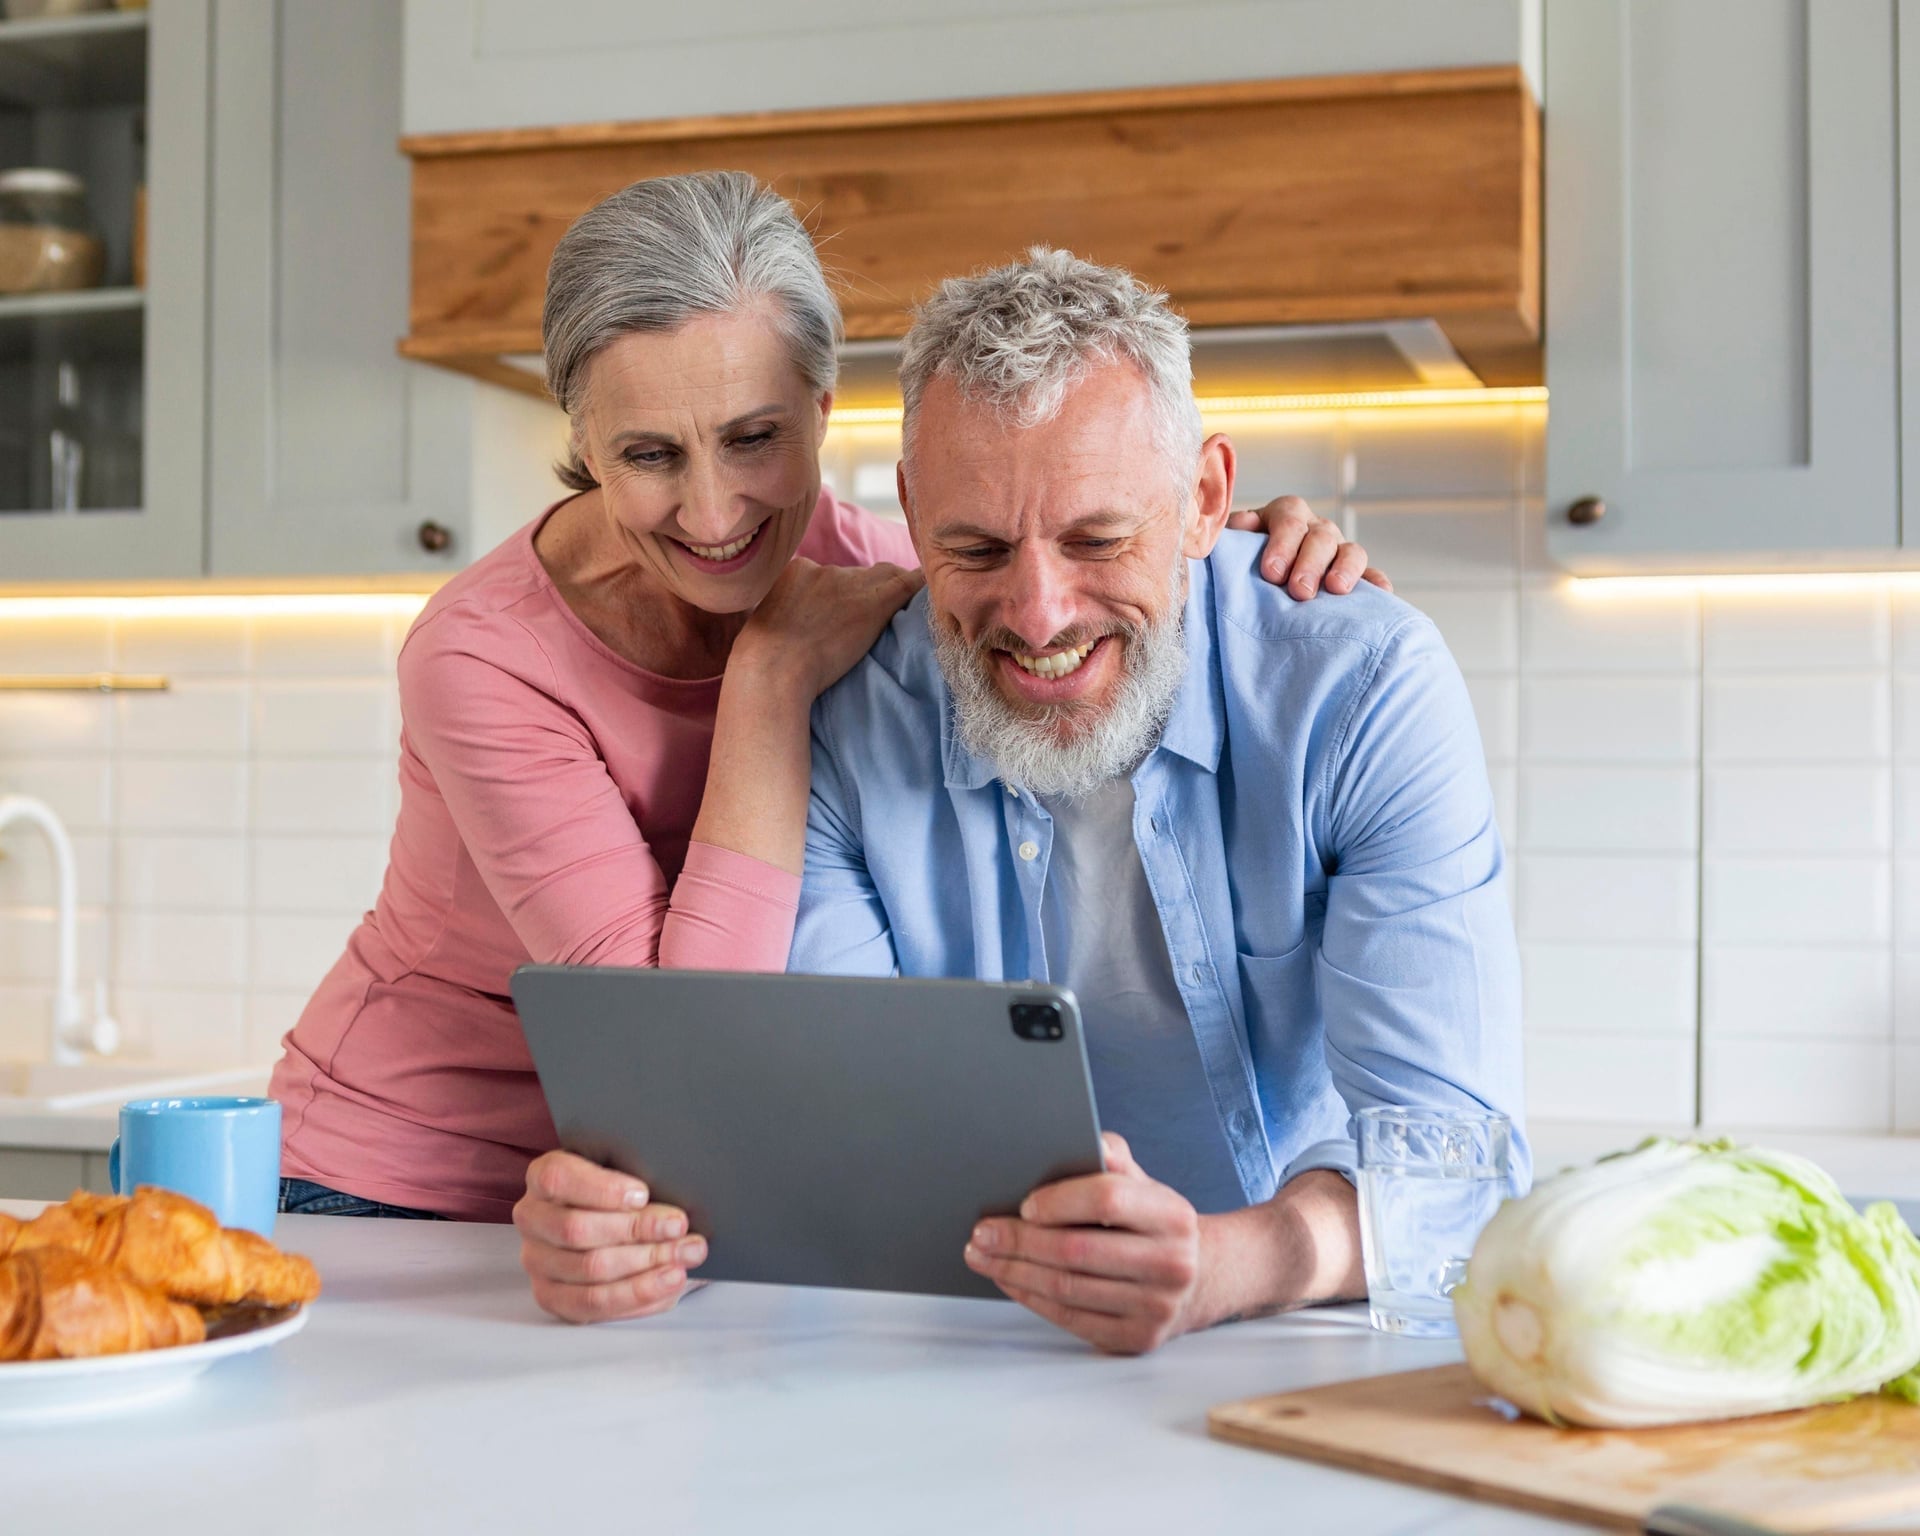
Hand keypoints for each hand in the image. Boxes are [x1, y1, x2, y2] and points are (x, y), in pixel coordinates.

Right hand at [514, 1150, 707, 1323]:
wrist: (617, 1220)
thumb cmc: (622, 1190)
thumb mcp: (628, 1168)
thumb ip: (638, 1172)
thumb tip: (672, 1191)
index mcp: (544, 1177)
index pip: (559, 1179)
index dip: (602, 1189)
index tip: (643, 1194)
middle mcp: (533, 1219)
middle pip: (576, 1229)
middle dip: (636, 1229)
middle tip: (678, 1226)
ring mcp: (538, 1261)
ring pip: (589, 1269)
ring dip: (646, 1263)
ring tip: (686, 1253)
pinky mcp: (553, 1296)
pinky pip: (594, 1303)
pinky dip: (638, 1293)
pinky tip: (669, 1280)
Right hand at [732, 557, 923, 698]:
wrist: (773, 669)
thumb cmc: (766, 662)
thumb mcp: (772, 623)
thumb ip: (793, 609)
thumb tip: (808, 620)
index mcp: (798, 570)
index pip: (835, 574)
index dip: (848, 592)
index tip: (849, 611)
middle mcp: (825, 568)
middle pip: (861, 574)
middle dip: (869, 591)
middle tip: (871, 619)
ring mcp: (851, 581)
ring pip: (883, 578)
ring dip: (888, 595)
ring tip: (896, 614)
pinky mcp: (873, 600)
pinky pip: (907, 582)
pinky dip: (919, 585)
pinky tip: (930, 591)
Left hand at [963, 1131, 1203, 1354]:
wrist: (1202, 1278)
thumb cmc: (1155, 1224)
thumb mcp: (1145, 1185)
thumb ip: (1112, 1159)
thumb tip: (1084, 1139)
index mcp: (1172, 1215)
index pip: (1107, 1199)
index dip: (1059, 1201)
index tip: (1023, 1204)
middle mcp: (1171, 1264)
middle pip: (1077, 1251)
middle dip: (1019, 1241)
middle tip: (982, 1233)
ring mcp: (1156, 1307)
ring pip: (1067, 1288)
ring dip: (1014, 1271)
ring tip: (983, 1255)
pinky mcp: (1137, 1338)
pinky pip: (1071, 1319)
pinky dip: (1031, 1298)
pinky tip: (1009, 1280)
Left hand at [1228, 495, 1390, 598]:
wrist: (1251, 582)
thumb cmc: (1238, 564)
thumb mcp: (1230, 546)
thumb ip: (1228, 537)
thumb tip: (1232, 529)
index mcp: (1283, 515)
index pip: (1288, 517)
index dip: (1282, 543)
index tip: (1271, 572)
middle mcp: (1314, 529)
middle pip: (1321, 536)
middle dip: (1310, 562)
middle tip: (1299, 590)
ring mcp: (1337, 550)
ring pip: (1351, 550)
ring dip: (1345, 569)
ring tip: (1336, 589)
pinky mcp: (1354, 575)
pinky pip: (1371, 576)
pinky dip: (1376, 584)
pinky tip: (1381, 595)